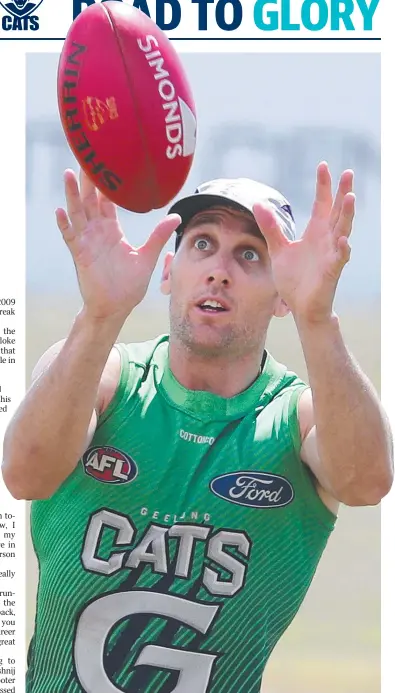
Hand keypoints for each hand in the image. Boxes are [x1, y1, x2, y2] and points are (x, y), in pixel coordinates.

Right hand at [56, 169, 180, 324]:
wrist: (116, 307)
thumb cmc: (129, 285)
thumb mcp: (147, 257)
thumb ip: (158, 235)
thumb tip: (176, 217)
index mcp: (112, 230)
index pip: (107, 201)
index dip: (105, 183)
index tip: (105, 161)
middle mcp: (97, 232)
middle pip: (89, 200)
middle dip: (87, 180)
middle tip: (85, 155)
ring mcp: (86, 242)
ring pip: (77, 213)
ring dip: (72, 194)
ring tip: (69, 174)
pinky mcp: (79, 255)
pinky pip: (70, 236)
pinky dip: (64, 224)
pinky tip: (60, 210)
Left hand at [253, 162, 354, 324]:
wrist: (301, 307)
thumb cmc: (294, 279)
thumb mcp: (278, 249)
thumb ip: (271, 227)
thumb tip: (258, 204)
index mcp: (315, 232)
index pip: (321, 204)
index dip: (323, 186)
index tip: (323, 165)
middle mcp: (326, 240)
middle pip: (338, 212)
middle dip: (343, 193)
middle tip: (348, 173)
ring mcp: (331, 255)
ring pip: (343, 231)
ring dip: (347, 215)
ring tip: (350, 198)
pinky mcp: (331, 273)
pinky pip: (339, 259)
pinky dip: (342, 250)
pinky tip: (343, 240)